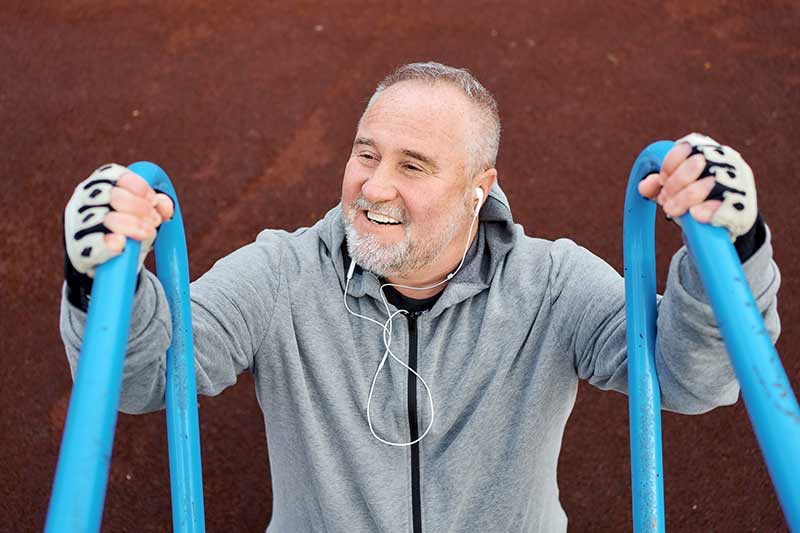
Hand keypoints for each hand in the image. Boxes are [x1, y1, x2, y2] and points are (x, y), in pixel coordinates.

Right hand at [64, 163, 173, 276]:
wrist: (107, 262)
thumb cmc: (127, 228)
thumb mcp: (144, 215)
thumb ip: (157, 207)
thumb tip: (165, 205)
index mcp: (98, 184)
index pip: (112, 174)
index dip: (138, 186)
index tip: (153, 201)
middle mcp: (84, 199)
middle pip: (112, 195)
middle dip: (140, 207)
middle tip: (155, 221)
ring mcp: (78, 222)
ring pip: (106, 218)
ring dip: (133, 225)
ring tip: (149, 233)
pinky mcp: (78, 249)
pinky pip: (94, 244)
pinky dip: (109, 244)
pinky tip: (121, 244)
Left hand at [638, 133, 756, 238]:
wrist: (728, 221)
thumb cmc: (697, 198)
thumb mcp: (675, 189)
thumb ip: (657, 185)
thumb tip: (645, 185)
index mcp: (709, 150)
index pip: (687, 147)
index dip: (669, 165)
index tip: (661, 181)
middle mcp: (727, 160)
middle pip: (697, 163)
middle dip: (674, 184)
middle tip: (664, 201)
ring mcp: (739, 180)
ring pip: (710, 183)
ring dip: (685, 198)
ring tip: (672, 210)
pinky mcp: (745, 205)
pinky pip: (726, 206)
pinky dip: (708, 210)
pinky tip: (695, 215)